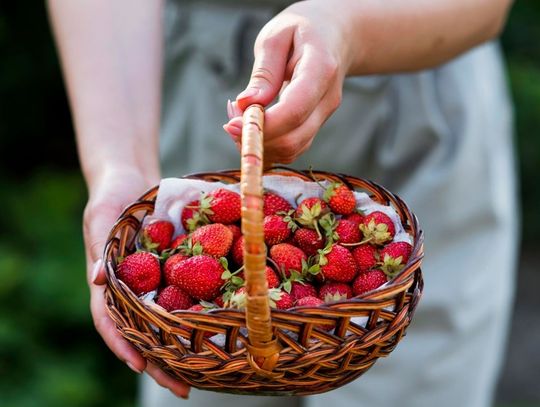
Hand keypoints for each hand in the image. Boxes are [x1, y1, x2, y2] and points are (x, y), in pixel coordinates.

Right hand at [84, 166, 190, 398]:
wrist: (132, 180)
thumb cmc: (111, 197)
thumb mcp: (101, 218)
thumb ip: (100, 247)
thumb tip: (96, 280)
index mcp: (109, 283)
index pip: (111, 321)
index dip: (124, 345)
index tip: (140, 367)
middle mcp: (133, 289)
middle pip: (144, 331)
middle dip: (161, 362)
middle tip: (184, 388)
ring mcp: (154, 282)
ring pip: (167, 320)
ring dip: (183, 346)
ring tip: (207, 372)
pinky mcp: (173, 269)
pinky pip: (188, 292)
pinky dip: (198, 311)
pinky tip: (219, 327)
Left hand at [223, 0, 353, 163]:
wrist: (334, 35)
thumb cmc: (301, 31)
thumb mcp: (276, 37)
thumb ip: (264, 72)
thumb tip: (246, 105)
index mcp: (320, 69)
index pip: (294, 110)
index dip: (263, 125)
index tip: (231, 125)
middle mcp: (328, 99)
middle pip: (293, 138)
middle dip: (256, 139)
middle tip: (230, 121)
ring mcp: (325, 116)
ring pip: (292, 149)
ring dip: (259, 144)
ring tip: (239, 118)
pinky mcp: (316, 126)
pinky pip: (292, 148)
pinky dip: (268, 144)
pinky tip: (252, 125)